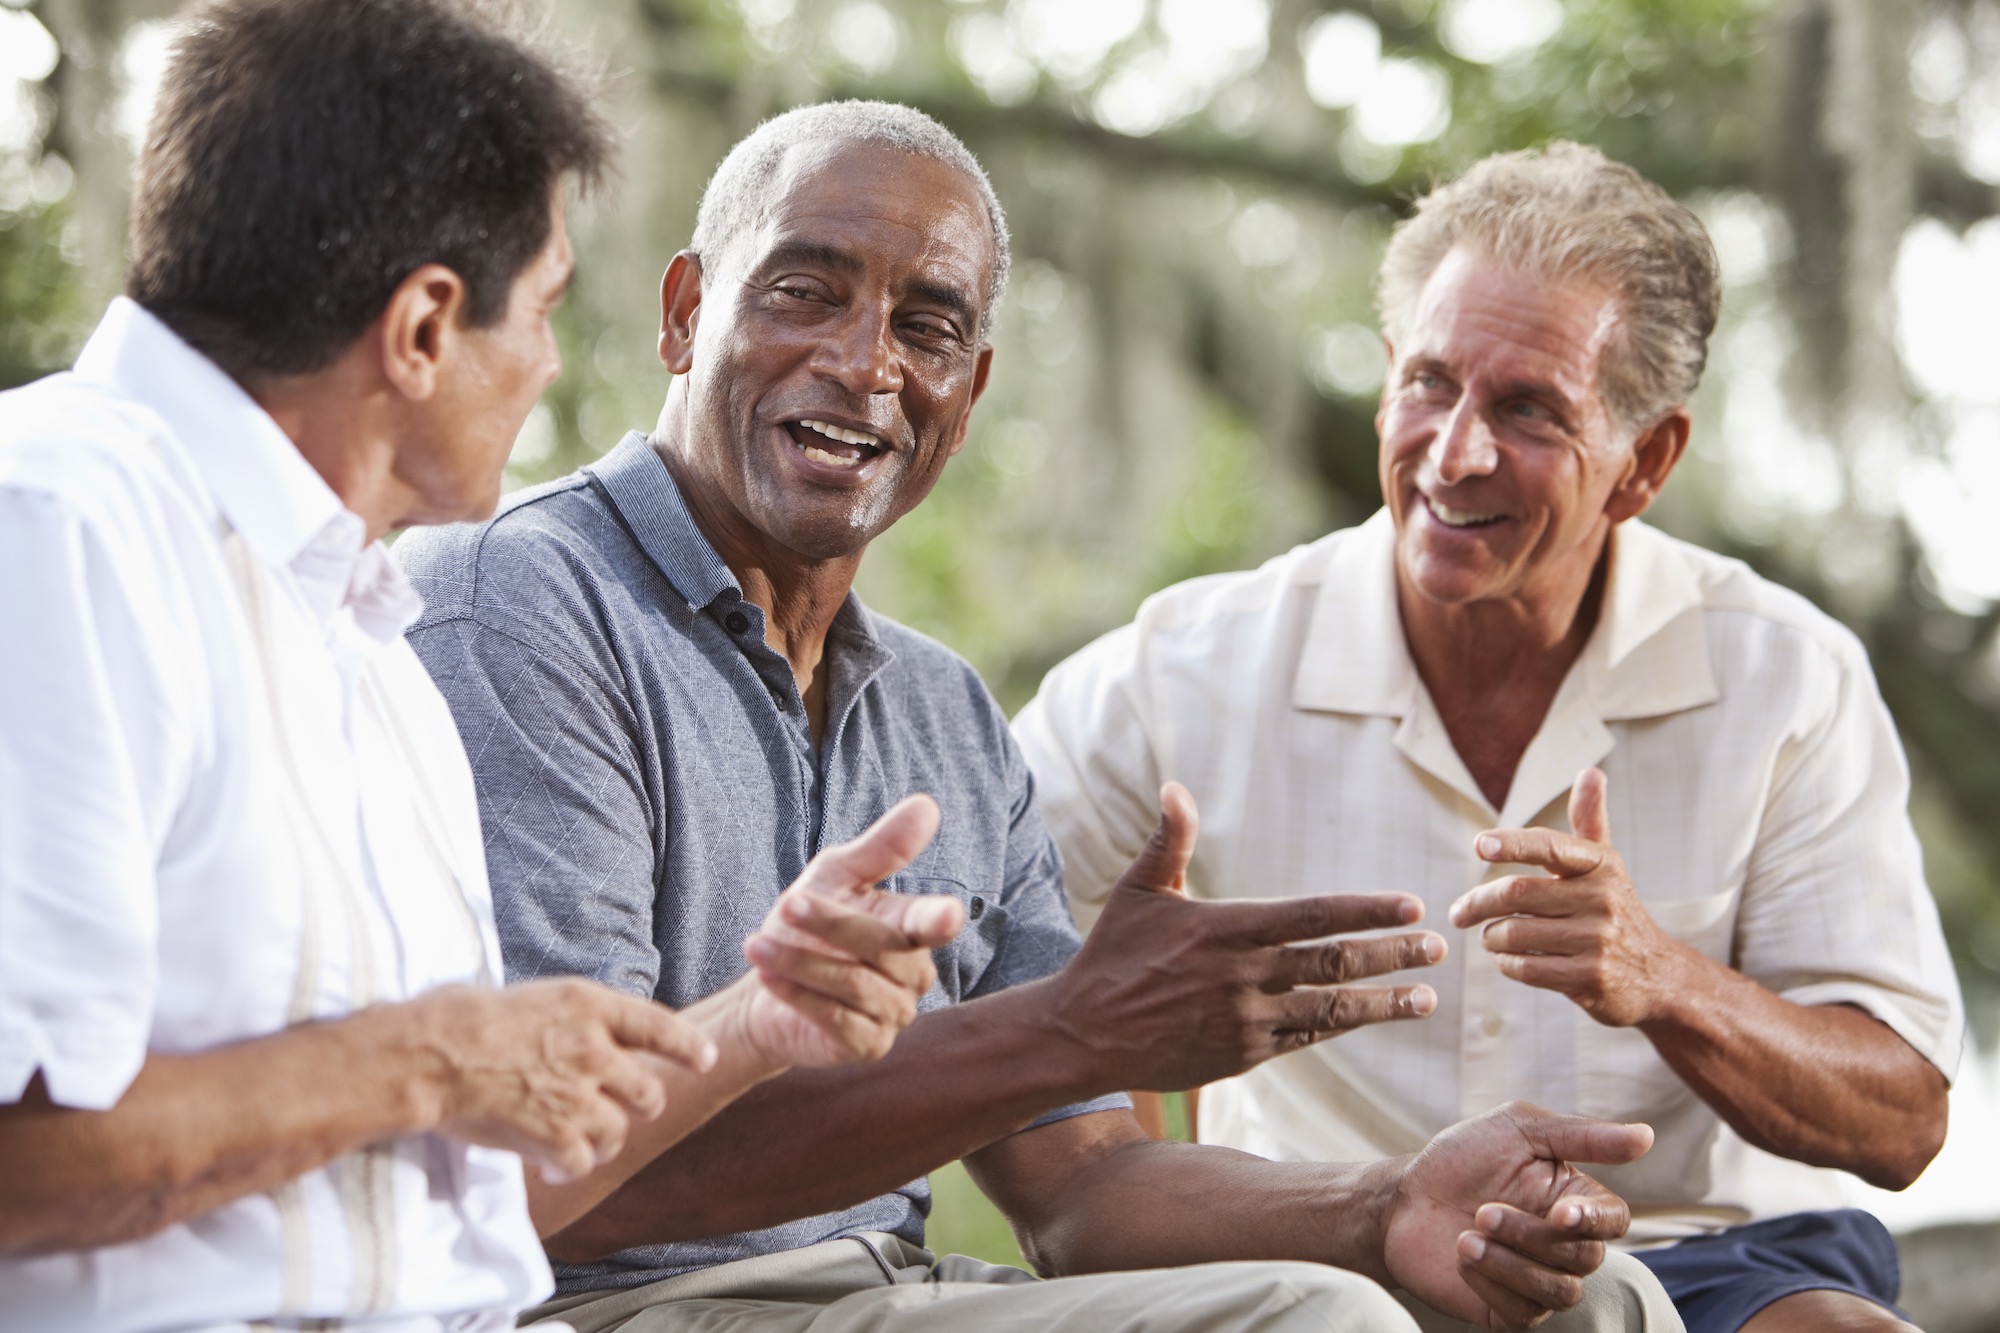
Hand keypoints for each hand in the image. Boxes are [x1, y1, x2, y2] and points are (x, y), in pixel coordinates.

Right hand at [411, 978, 719, 1183]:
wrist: (432, 1055)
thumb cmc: (466, 1018)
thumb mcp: (536, 998)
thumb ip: (574, 1020)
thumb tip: (590, 1036)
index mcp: (590, 1005)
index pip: (658, 1027)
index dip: (687, 1047)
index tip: (705, 1060)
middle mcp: (594, 1048)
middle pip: (647, 1089)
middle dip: (641, 1105)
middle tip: (624, 1113)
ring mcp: (577, 1093)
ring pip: (618, 1131)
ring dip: (603, 1142)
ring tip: (580, 1145)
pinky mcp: (555, 1134)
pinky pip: (583, 1161)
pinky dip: (571, 1169)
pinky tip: (553, 1169)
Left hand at [735, 794, 965, 1068]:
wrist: (764, 989)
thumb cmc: (807, 925)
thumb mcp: (836, 876)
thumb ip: (880, 848)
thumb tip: (927, 806)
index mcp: (913, 929)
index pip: (932, 922)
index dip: (939, 920)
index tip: (946, 916)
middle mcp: (915, 973)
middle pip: (879, 947)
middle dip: (829, 924)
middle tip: (786, 905)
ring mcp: (895, 1013)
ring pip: (853, 984)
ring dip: (800, 962)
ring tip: (756, 945)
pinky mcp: (868, 1046)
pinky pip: (837, 1020)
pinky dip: (799, 996)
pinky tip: (768, 978)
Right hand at [1052, 782, 1444, 1089]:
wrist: (1082, 1034)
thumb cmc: (1112, 954)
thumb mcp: (1138, 891)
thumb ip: (1169, 840)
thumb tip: (1175, 787)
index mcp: (1225, 928)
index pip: (1311, 915)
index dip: (1364, 910)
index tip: (1410, 907)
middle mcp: (1242, 975)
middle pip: (1334, 963)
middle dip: (1392, 954)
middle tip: (1436, 948)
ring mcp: (1245, 1020)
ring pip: (1331, 1010)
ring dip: (1384, 1001)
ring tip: (1426, 996)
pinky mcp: (1242, 1056)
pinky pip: (1305, 1039)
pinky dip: (1342, 1027)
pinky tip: (1373, 1016)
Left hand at [1382, 1102, 1652, 1329]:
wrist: (1401, 1198)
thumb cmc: (1460, 1158)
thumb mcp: (1516, 1129)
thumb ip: (1580, 1136)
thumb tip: (1647, 1136)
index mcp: (1574, 1200)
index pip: (1615, 1220)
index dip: (1594, 1221)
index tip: (1560, 1212)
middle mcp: (1564, 1244)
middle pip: (1585, 1259)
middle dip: (1532, 1236)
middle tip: (1482, 1211)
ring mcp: (1538, 1280)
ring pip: (1561, 1292)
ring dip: (1510, 1263)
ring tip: (1466, 1237)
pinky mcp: (1508, 1309)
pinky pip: (1525, 1314)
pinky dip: (1492, 1283)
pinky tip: (1462, 1257)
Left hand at [1450, 767, 1688, 1027]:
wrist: (1657, 975)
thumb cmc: (1616, 910)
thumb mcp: (1605, 864)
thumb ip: (1590, 820)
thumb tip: (1591, 771)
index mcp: (1598, 865)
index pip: (1549, 846)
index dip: (1512, 844)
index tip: (1479, 845)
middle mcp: (1601, 899)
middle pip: (1516, 893)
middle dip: (1478, 904)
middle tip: (1459, 913)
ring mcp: (1598, 941)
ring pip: (1515, 933)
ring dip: (1491, 938)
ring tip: (1490, 937)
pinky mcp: (1590, 978)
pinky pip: (1526, 968)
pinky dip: (1506, 964)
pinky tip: (1508, 959)